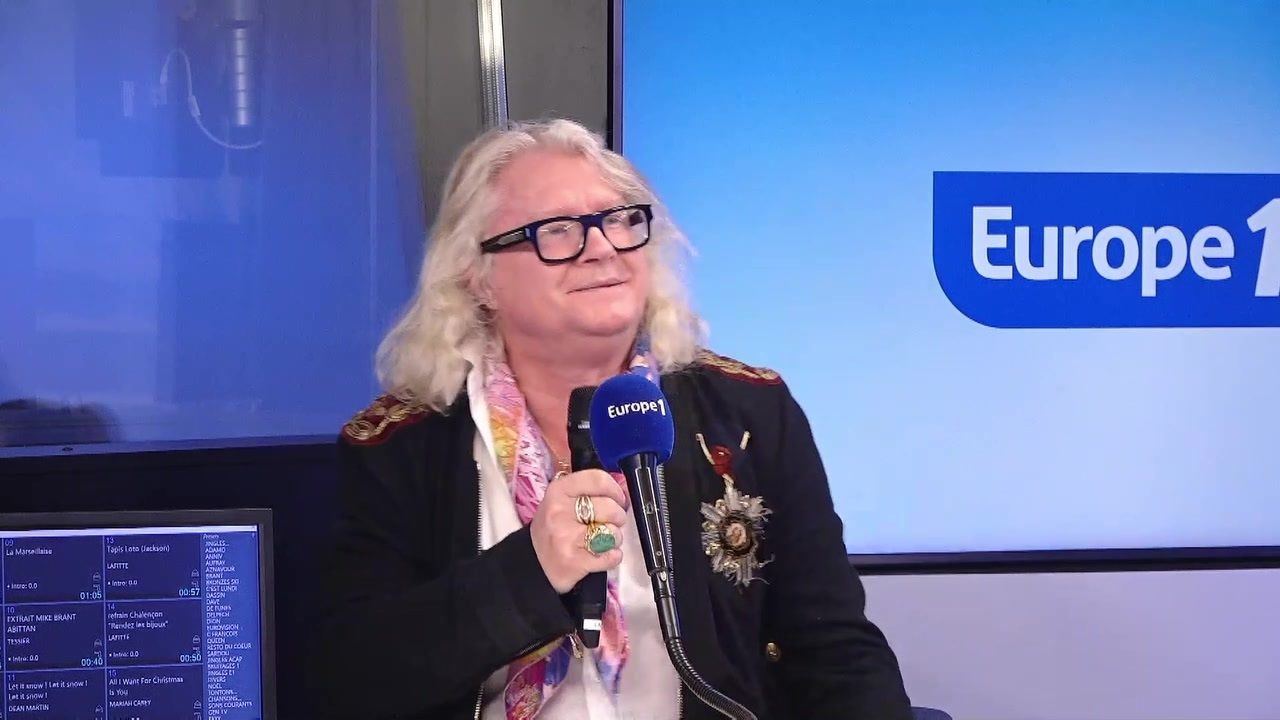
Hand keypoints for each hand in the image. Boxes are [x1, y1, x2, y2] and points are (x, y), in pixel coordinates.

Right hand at [529, 469, 628, 593]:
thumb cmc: (554, 528)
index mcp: (559, 490)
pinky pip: (611, 556)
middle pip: (610, 508)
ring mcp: (566, 537)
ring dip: (614, 539)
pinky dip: (612, 557)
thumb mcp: (563, 500)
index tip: (619, 499)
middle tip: (610, 523)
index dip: (615, 490)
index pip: (598, 480)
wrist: (533, 563)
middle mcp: (560, 511)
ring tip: (602, 541)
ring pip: (612, 533)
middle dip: (618, 517)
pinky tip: (601, 555)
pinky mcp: (574, 562)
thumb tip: (624, 488)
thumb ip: (591, 491)